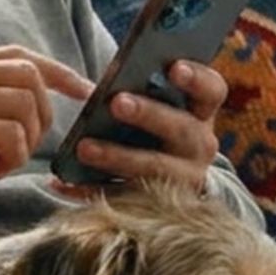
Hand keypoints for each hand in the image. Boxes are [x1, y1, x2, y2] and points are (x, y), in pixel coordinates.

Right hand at [0, 46, 92, 228]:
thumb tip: (27, 98)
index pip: (17, 55)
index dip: (57, 70)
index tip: (83, 89)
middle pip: (29, 75)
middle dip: (45, 112)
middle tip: (30, 143)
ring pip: (25, 104)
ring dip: (28, 140)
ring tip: (5, 160)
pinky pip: (12, 135)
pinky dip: (15, 157)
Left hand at [54, 59, 225, 195]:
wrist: (170, 182)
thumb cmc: (154, 126)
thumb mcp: (161, 106)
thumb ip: (147, 87)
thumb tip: (115, 72)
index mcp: (202, 112)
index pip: (212, 90)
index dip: (197, 78)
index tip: (174, 68)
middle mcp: (200, 145)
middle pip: (181, 128)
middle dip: (149, 114)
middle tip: (117, 103)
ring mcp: (184, 178)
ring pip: (154, 168)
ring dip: (117, 156)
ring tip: (84, 147)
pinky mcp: (158, 206)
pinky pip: (122, 198)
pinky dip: (90, 189)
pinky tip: (63, 181)